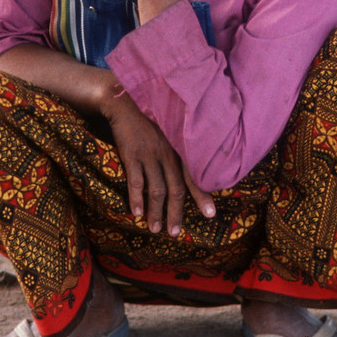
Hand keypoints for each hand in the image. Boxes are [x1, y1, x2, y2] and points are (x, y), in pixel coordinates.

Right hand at [104, 90, 214, 235]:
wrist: (126, 102)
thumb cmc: (148, 121)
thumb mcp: (168, 134)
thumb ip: (175, 153)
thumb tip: (182, 175)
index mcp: (179, 150)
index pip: (194, 177)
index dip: (202, 196)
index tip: (209, 214)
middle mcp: (168, 154)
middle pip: (177, 190)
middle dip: (177, 214)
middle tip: (175, 233)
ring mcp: (150, 155)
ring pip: (157, 190)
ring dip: (156, 212)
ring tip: (155, 230)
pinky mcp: (132, 154)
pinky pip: (136, 181)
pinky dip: (137, 199)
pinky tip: (136, 213)